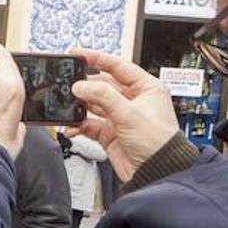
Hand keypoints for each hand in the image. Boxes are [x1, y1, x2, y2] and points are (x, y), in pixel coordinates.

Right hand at [68, 48, 179, 181]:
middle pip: (102, 85)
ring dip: (80, 106)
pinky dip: (79, 125)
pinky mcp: (110, 132)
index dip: (96, 58)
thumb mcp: (130, 114)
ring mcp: (120, 116)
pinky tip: (73, 126)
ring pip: (93, 104)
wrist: (157, 172)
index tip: (77, 54)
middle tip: (68, 85)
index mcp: (146, 88)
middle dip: (85, 86)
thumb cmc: (158, 143)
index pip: (118, 66)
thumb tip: (81, 86)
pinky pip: (89, 123)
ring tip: (68, 106)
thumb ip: (102, 97)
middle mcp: (133, 100)